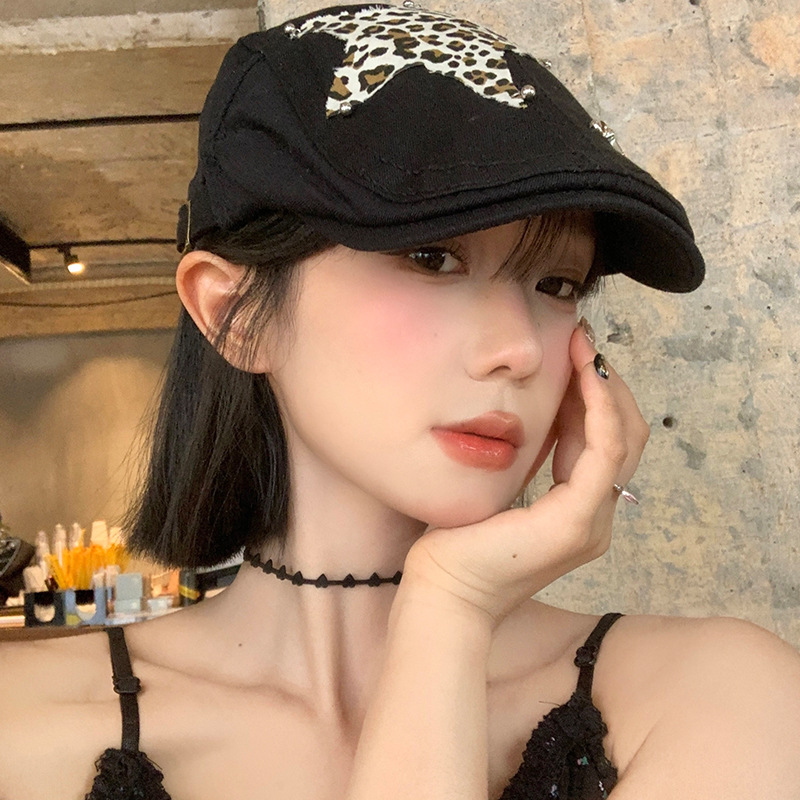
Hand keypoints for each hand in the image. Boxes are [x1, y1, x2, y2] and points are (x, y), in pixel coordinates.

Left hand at [401, 323, 649, 626]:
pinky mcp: (575, 521)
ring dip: (605, 389)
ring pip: (623, 440)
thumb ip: (532, 458)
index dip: (599, 397)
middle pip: (628, 438)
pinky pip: (603, 453)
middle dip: (608, 385)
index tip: (577, 356)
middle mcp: (597, 518)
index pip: (609, 444)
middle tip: (583, 344)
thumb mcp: (503, 486)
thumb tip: (541, 412)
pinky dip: (599, 410)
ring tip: (581, 350)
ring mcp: (592, 522)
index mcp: (580, 512)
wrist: (444, 591)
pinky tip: (582, 377)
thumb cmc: (460, 541)